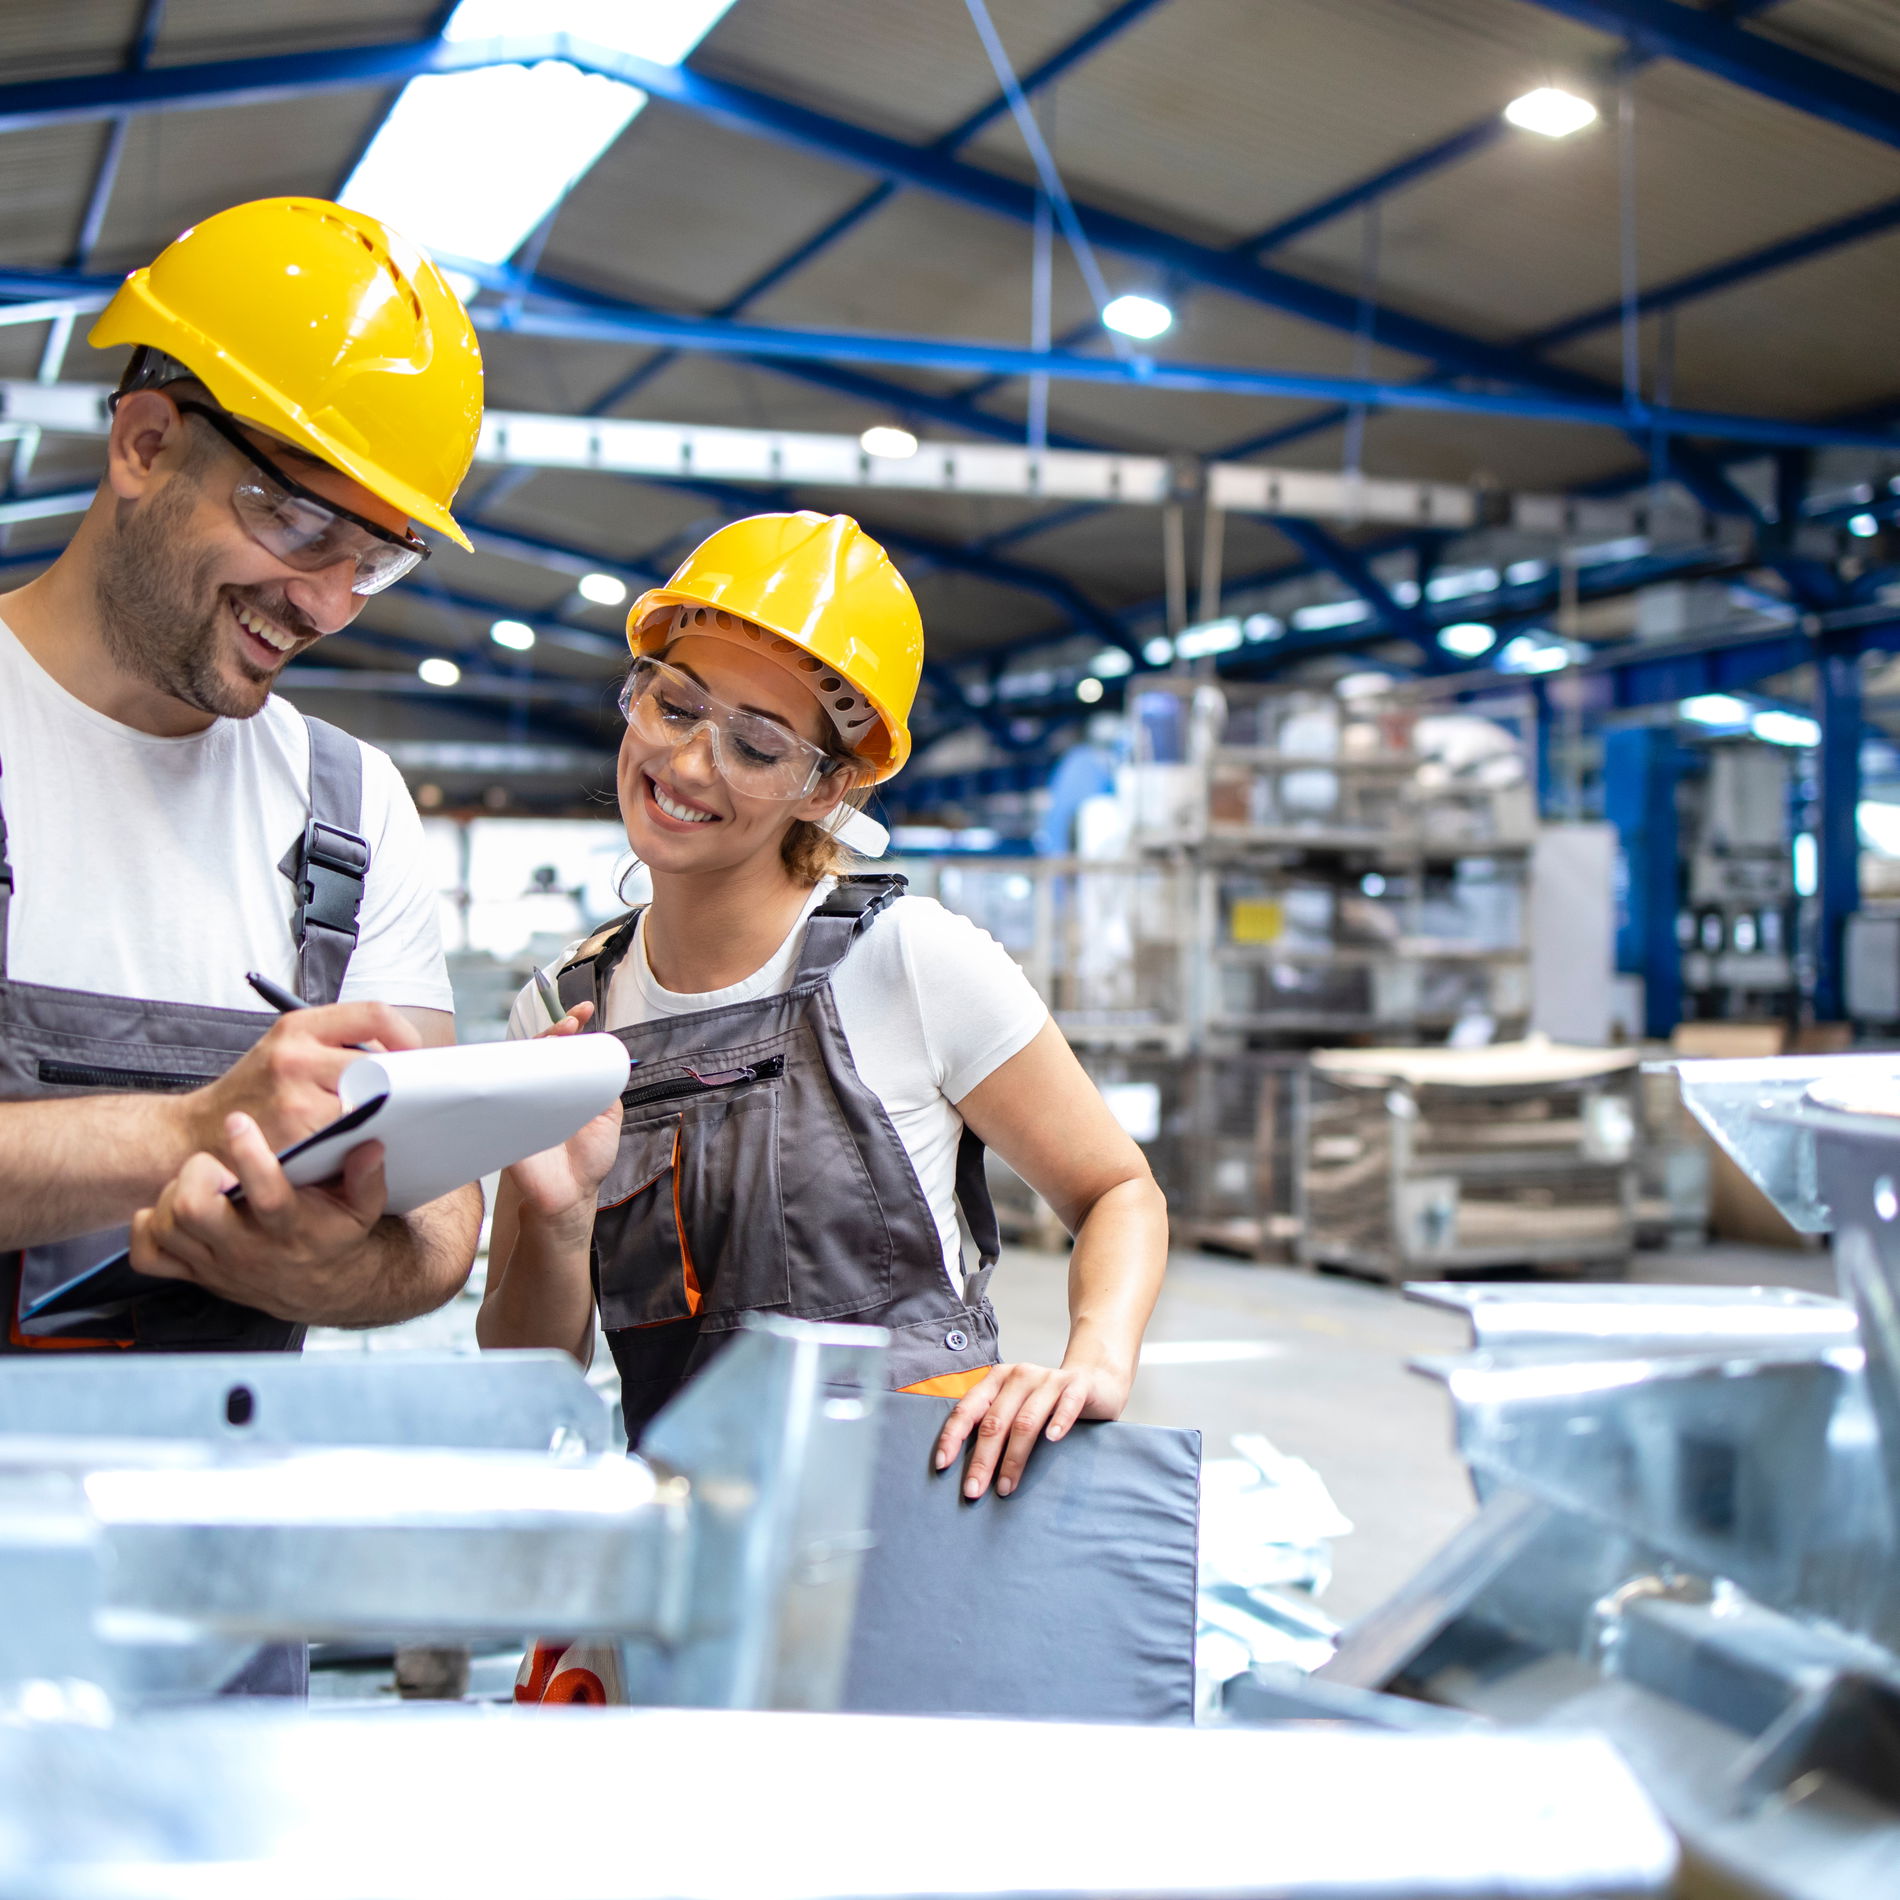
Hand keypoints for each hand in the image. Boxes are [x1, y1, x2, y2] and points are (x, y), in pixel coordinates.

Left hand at [129, 1111, 391, 1323]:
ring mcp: (215, 1264)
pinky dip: (149, 1227)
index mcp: (291, 1229)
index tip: (240, 1122)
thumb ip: (367, 1177)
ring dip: (173, 1194)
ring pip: (168, 1226)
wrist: (322, 1289)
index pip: (266, 1196)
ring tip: (198, 1182)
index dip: (250, 1156)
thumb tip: (369, 1145)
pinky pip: (148, 1255)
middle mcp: (247, 1249)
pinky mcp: (195, 1274)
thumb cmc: (336, 1237)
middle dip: (195, 1174)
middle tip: (213, 1163)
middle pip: (194, 1210)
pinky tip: (170, 1211)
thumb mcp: (364, 1209)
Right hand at [181, 1001, 419, 1157]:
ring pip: (366, 1105)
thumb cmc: (256, 1093)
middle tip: (407, 1099)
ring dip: (378, 1117)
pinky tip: (352, 1145)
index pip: (375, 1015)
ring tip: (376, 1123)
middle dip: (395, 1086)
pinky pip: (346, 1138)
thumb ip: (336, 1047)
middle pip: (377, 1066)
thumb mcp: (288, 1051)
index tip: (414, 1058)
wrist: (195, 1134)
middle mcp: (295, 1056)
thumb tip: (403, 1060)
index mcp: (299, 1027)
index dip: (406, 1036)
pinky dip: (357, 1142)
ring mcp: (293, 1098)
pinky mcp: (292, 1136)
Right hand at [504, 1002, 622, 1231]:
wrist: (570, 1197)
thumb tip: (606, 1055)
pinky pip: (501, 1094)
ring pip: (519, 1064)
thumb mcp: (608, 1115)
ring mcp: (521, 1104)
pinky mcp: (504, 1122)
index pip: (563, 1047)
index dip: (570, 1024)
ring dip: (536, 1048)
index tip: (584, 1011)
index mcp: (564, 1085)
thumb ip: (606, 1085)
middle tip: (570, 1023)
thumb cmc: (587, 1159)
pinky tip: (526, 1068)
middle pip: (537, 1048)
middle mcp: (540, 1089)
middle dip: (554, 1030)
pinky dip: (510, 1078)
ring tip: (557, 1040)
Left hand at [933, 1356, 1133, 1500]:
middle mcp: (1019, 1376)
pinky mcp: (1077, 1386)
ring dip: (1013, 1458)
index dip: (952, 1436)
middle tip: (973, 1491)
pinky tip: (1052, 1440)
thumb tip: (966, 1470)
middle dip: (981, 1459)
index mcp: (997, 1380)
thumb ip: (995, 1425)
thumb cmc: (1047, 1402)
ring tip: (1006, 1487)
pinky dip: (1058, 1421)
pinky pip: (1066, 1405)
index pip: (968, 1408)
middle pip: (994, 1421)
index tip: (942, 1464)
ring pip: (1026, 1421)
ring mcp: (1049, 1379)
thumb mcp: (1015, 1408)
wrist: (1094, 1381)